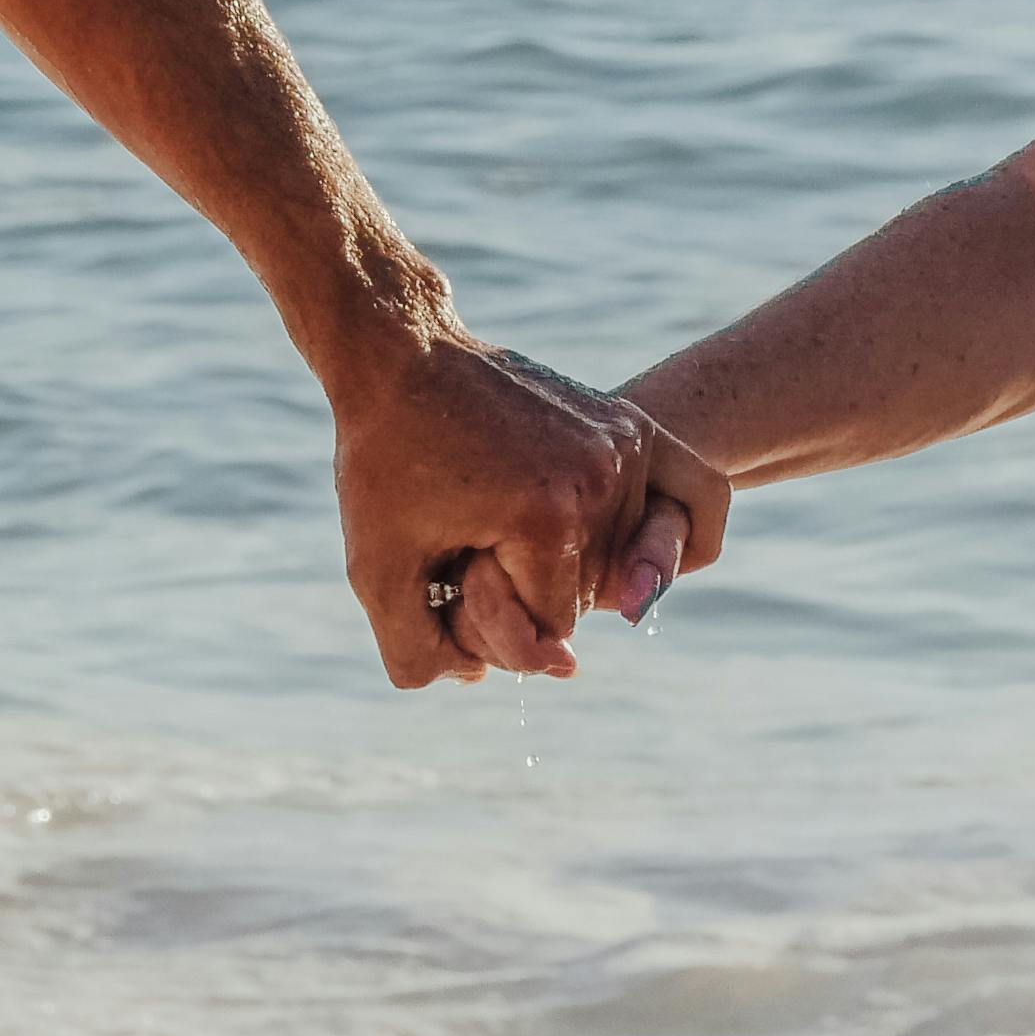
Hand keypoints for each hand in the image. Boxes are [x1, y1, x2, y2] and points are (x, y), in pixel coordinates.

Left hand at [328, 329, 727, 688]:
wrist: (401, 354)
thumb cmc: (383, 460)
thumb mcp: (375, 567)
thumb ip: (417, 651)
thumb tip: (479, 681)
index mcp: (549, 517)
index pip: (551, 627)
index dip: (494, 615)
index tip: (451, 573)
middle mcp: (602, 479)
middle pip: (589, 594)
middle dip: (530, 590)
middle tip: (469, 549)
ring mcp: (621, 444)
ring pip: (616, 556)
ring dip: (568, 559)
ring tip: (498, 522)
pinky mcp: (626, 424)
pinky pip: (658, 504)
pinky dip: (633, 526)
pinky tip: (578, 522)